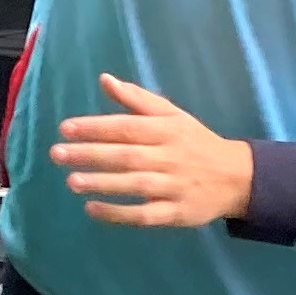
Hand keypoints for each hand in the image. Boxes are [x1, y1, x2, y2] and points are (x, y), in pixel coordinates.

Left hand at [50, 75, 254, 227]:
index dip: (95, 127)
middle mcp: (170, 157)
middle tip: (57, 154)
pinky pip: (145, 214)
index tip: (65, 129)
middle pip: (126, 155)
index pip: (126, 127)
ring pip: (134, 185)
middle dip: (90, 154)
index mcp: (167, 130)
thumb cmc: (196, 143)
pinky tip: (93, 209)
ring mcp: (174, 186)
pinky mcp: (177, 213)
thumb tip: (104, 80)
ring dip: (102, 183)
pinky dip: (119, 213)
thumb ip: (137, 100)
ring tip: (71, 181)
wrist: (237, 177)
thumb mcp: (172, 115)